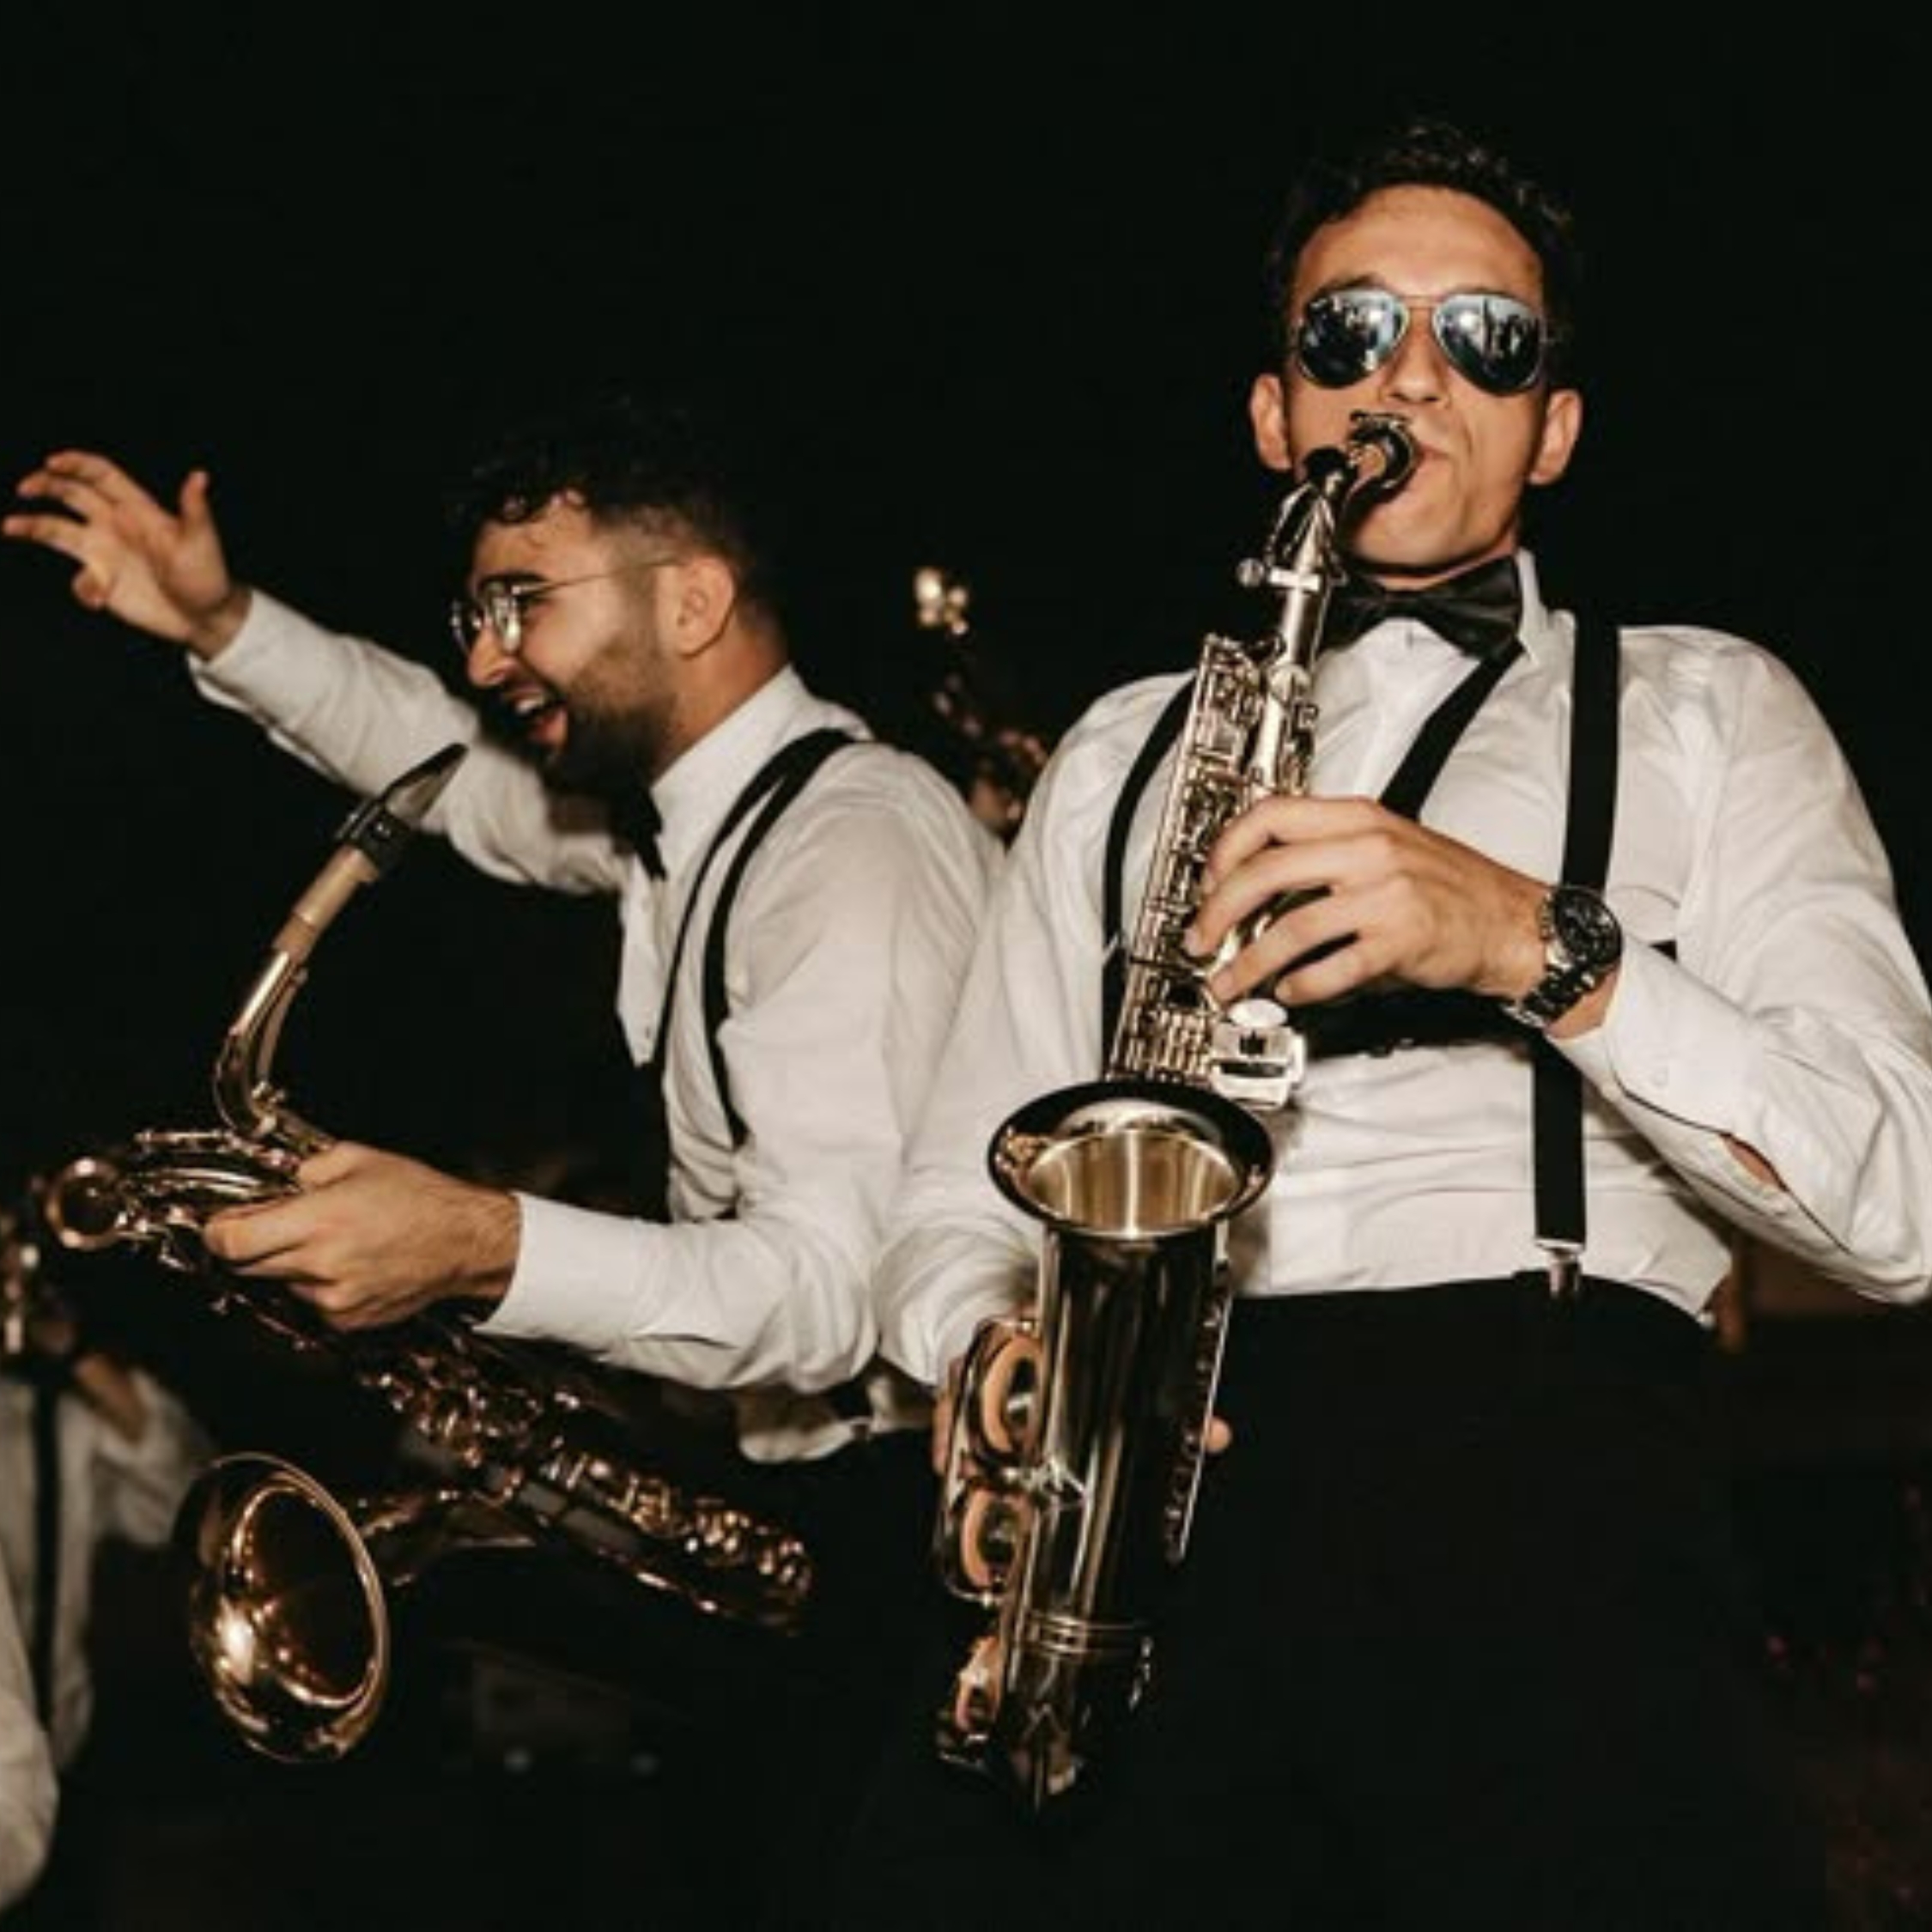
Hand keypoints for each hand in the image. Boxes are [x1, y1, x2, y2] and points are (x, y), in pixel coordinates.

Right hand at [3, 449, 250, 656]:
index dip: (76, 463)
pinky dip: (82, 588)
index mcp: (137, 509)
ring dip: (33, 527)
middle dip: (46, 486)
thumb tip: (199, 476)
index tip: (52, 462)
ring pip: (57, 530)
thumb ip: (194, 510)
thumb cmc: (208, 575)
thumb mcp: (202, 541)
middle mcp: (114, 525)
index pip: (100, 475)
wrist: (205, 617)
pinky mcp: (102, 581)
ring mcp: (105, 552)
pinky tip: (100, 599)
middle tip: (27, 488)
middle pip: (71, 494)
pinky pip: (78, 579)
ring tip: (10, 527)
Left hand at [203, 1141, 520, 1330]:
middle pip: (249, 1265)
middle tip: (278, 1224)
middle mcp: (321, 1264)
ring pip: (282, 1283)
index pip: (232, 1242)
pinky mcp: (348, 1319)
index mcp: (319, 1221)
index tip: (220, 1225)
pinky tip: (352, 1263)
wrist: (466, 1242)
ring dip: (291, 1263)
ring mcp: (334, 1298)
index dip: (217, 1233)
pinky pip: (312, 1302)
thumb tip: (277, 1183)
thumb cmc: (422, 1199)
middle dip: (254, 1244)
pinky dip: (320, 1284)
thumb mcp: (359, 1159)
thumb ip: (307, 1168)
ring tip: (333, 1241)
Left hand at [1185, 793, 1545, 1011]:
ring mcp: (1387, 894)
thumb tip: (1255, 890)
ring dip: (1248, 962)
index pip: (1271, 815)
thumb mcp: (1387, 846)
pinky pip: (1334, 967)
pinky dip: (1302, 986)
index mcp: (1359, 818)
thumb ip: (1326, 856)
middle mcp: (1369, 848)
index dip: (1226, 848)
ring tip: (1229, 983)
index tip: (1207, 881)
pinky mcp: (1402, 939)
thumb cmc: (1451, 888)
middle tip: (1201, 940)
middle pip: (1266, 872)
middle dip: (1218, 911)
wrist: (1514, 922)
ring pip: (1291, 926)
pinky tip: (1289, 993)